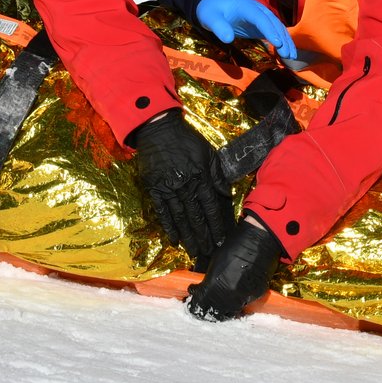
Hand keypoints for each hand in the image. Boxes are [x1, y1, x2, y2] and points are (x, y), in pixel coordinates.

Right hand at [128, 109, 231, 265]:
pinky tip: (174, 239)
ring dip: (188, 237)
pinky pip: (163, 212)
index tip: (221, 239)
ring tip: (194, 251)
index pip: (211, 207)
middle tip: (208, 253)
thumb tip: (226, 193)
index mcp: (201, 177)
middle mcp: (186, 186)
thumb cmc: (187, 140)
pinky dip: (168, 227)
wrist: (159, 130)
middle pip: (196, 217)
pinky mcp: (155, 189)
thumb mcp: (208, 153)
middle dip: (203, 236)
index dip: (217, 225)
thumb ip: (217, 174)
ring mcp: (169, 189)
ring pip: (181, 218)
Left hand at [186, 216, 282, 321]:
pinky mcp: (255, 295)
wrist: (259, 240)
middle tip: (203, 304)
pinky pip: (243, 304)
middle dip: (206, 310)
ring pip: (230, 312)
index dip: (194, 303)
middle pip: (214, 313)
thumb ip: (208, 279)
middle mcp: (229, 296)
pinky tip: (233, 296)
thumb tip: (202, 289)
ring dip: (222, 310)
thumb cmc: (235, 244)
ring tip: (218, 303)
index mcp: (214, 286)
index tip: (193, 298)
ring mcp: (243, 297)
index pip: (199, 304)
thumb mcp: (215, 262)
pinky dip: (236, 303)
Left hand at [196, 0, 295, 59]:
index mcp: (246, 7)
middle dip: (283, 39)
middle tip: (288, 55)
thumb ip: (218, 27)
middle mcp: (258, 10)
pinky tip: (287, 53)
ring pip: (278, 28)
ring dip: (286, 41)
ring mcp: (261, 17)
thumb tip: (228, 39)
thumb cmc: (211, 10)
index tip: (278, 44)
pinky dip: (282, 42)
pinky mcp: (261, 25)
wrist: (213, 3)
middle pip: (274, 23)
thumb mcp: (209, 18)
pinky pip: (275, 32)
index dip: (270, 31)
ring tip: (291, 57)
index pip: (261, 19)